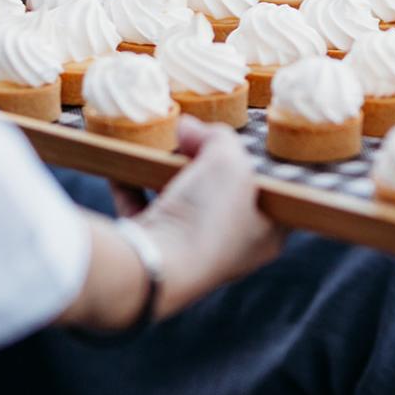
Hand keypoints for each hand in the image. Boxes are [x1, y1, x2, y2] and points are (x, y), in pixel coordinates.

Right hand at [134, 118, 285, 318]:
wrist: (152, 265)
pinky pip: (143, 210)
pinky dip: (132, 186)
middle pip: (219, 192)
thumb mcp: (229, 160)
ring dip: (164, 171)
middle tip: (188, 138)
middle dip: (201, 161)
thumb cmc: (209, 216)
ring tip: (158, 145)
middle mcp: (230, 249)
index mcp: (265, 235)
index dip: (252, 162)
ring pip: (180, 201)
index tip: (233, 141)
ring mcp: (189, 253)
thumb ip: (216, 137)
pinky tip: (126, 162)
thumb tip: (189, 128)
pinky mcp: (151, 252)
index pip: (269, 192)